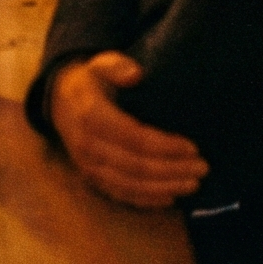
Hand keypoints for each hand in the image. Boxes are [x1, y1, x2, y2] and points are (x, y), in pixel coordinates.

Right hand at [50, 53, 207, 207]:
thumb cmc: (90, 81)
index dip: (164, 146)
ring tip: (192, 184)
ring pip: (129, 185)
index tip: (192, 147)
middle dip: (172, 170)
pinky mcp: (91, 178)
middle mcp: (88, 146)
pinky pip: (119, 194)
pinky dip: (145, 199)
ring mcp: (88, 166)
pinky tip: (169, 198)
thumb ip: (116, 65)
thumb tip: (135, 74)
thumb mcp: (100, 64)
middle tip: (202, 168)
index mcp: (91, 116)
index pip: (133, 137)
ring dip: (163, 187)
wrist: (60, 101)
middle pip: (135, 166)